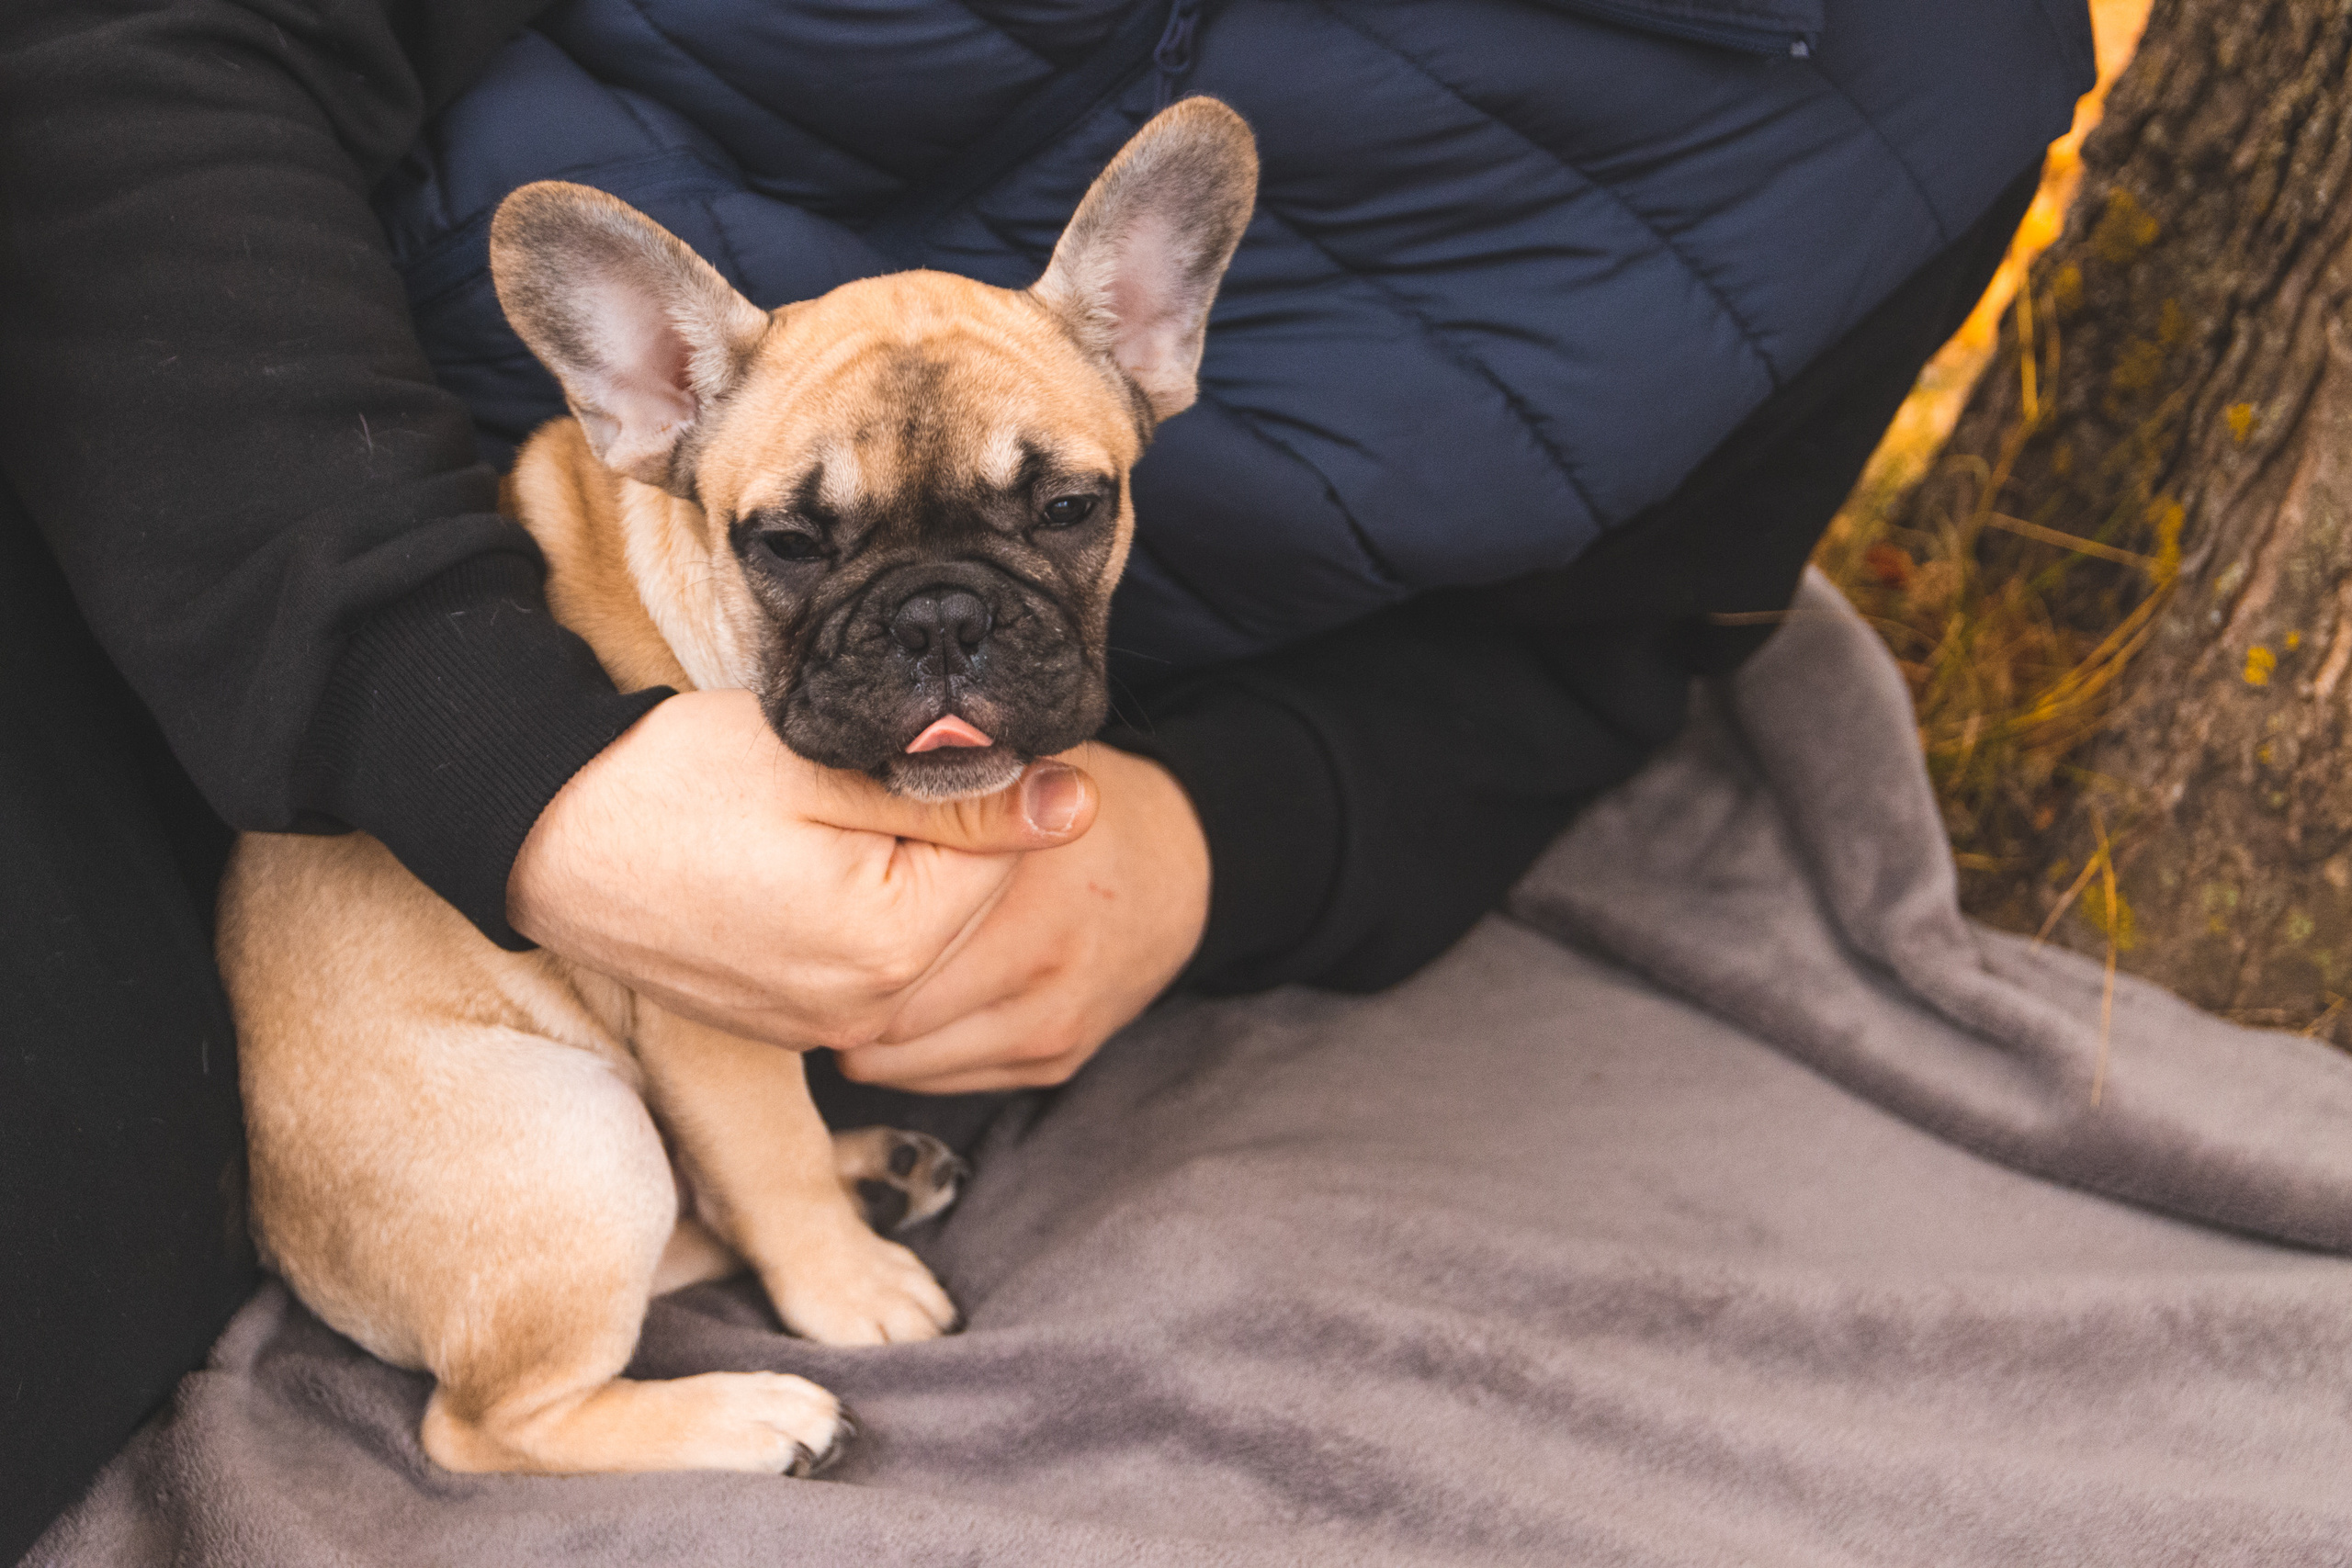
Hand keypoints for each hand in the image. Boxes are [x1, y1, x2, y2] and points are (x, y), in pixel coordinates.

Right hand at [507, 689, 1098, 1049]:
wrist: (540, 837)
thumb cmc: (670, 783)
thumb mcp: (824, 764)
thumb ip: (959, 794)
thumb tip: (1078, 806)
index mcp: (888, 946)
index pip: (1004, 859)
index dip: (967, 787)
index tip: (900, 751)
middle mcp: (865, 1011)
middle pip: (964, 903)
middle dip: (931, 836)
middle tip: (843, 782)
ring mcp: (819, 1026)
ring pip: (914, 931)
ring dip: (887, 870)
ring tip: (805, 821)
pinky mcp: (783, 1022)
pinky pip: (860, 961)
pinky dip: (846, 908)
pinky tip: (787, 865)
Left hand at [834, 744, 1209, 1093]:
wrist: (1180, 868)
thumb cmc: (1073, 815)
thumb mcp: (1013, 781)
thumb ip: (937, 793)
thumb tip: (838, 770)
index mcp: (1025, 897)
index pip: (883, 952)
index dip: (833, 933)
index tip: (810, 909)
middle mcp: (1042, 972)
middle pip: (885, 1016)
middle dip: (842, 987)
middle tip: (815, 949)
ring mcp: (1052, 1027)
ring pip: (902, 1063)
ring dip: (866, 1028)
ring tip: (850, 976)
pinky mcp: (1054, 1062)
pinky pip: (942, 1079)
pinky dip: (910, 1049)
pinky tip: (906, 999)